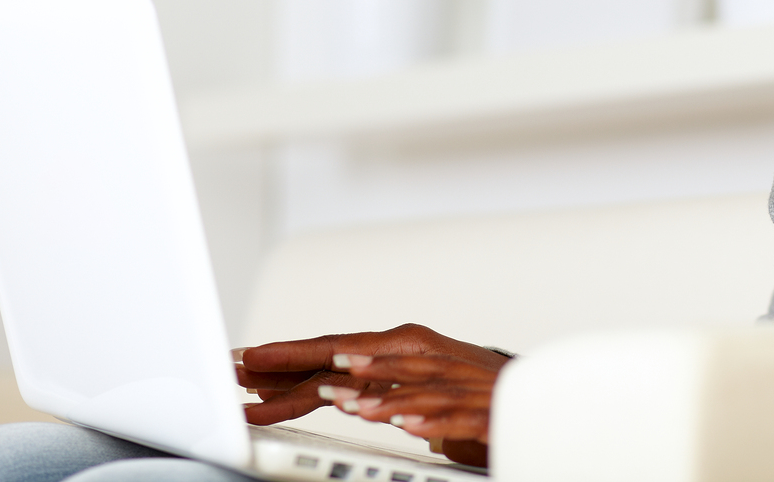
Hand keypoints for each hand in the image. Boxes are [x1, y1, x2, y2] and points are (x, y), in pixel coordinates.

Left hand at [235, 324, 508, 466]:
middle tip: (261, 369)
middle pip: (359, 357)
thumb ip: (369, 385)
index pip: (337, 348)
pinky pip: (450, 414)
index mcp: (402, 348)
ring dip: (371, 389)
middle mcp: (423, 356)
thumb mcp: (408, 384)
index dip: (291, 354)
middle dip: (307, 362)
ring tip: (338, 398)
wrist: (527, 392)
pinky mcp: (480, 409)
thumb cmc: (464, 388)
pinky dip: (427, 419)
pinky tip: (406, 426)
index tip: (246, 359)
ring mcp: (452, 380)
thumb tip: (325, 388)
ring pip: (406, 383)